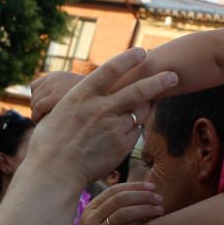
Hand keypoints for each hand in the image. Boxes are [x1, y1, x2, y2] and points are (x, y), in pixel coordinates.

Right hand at [26, 48, 176, 189]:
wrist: (54, 173)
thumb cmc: (50, 144)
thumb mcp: (59, 112)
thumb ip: (80, 102)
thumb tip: (88, 97)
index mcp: (81, 95)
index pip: (110, 70)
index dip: (128, 59)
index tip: (141, 52)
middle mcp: (99, 108)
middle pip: (138, 90)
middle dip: (159, 81)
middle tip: (173, 76)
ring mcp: (112, 127)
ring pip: (139, 113)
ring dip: (146, 108)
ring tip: (150, 103)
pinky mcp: (121, 145)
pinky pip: (135, 132)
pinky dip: (133, 129)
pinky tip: (126, 131)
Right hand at [62, 183, 163, 224]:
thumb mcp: (95, 224)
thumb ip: (111, 211)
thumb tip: (138, 196)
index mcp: (91, 210)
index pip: (115, 190)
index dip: (136, 186)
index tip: (153, 187)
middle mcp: (91, 219)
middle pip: (121, 199)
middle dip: (143, 196)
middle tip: (160, 198)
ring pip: (124, 214)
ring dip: (145, 209)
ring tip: (160, 210)